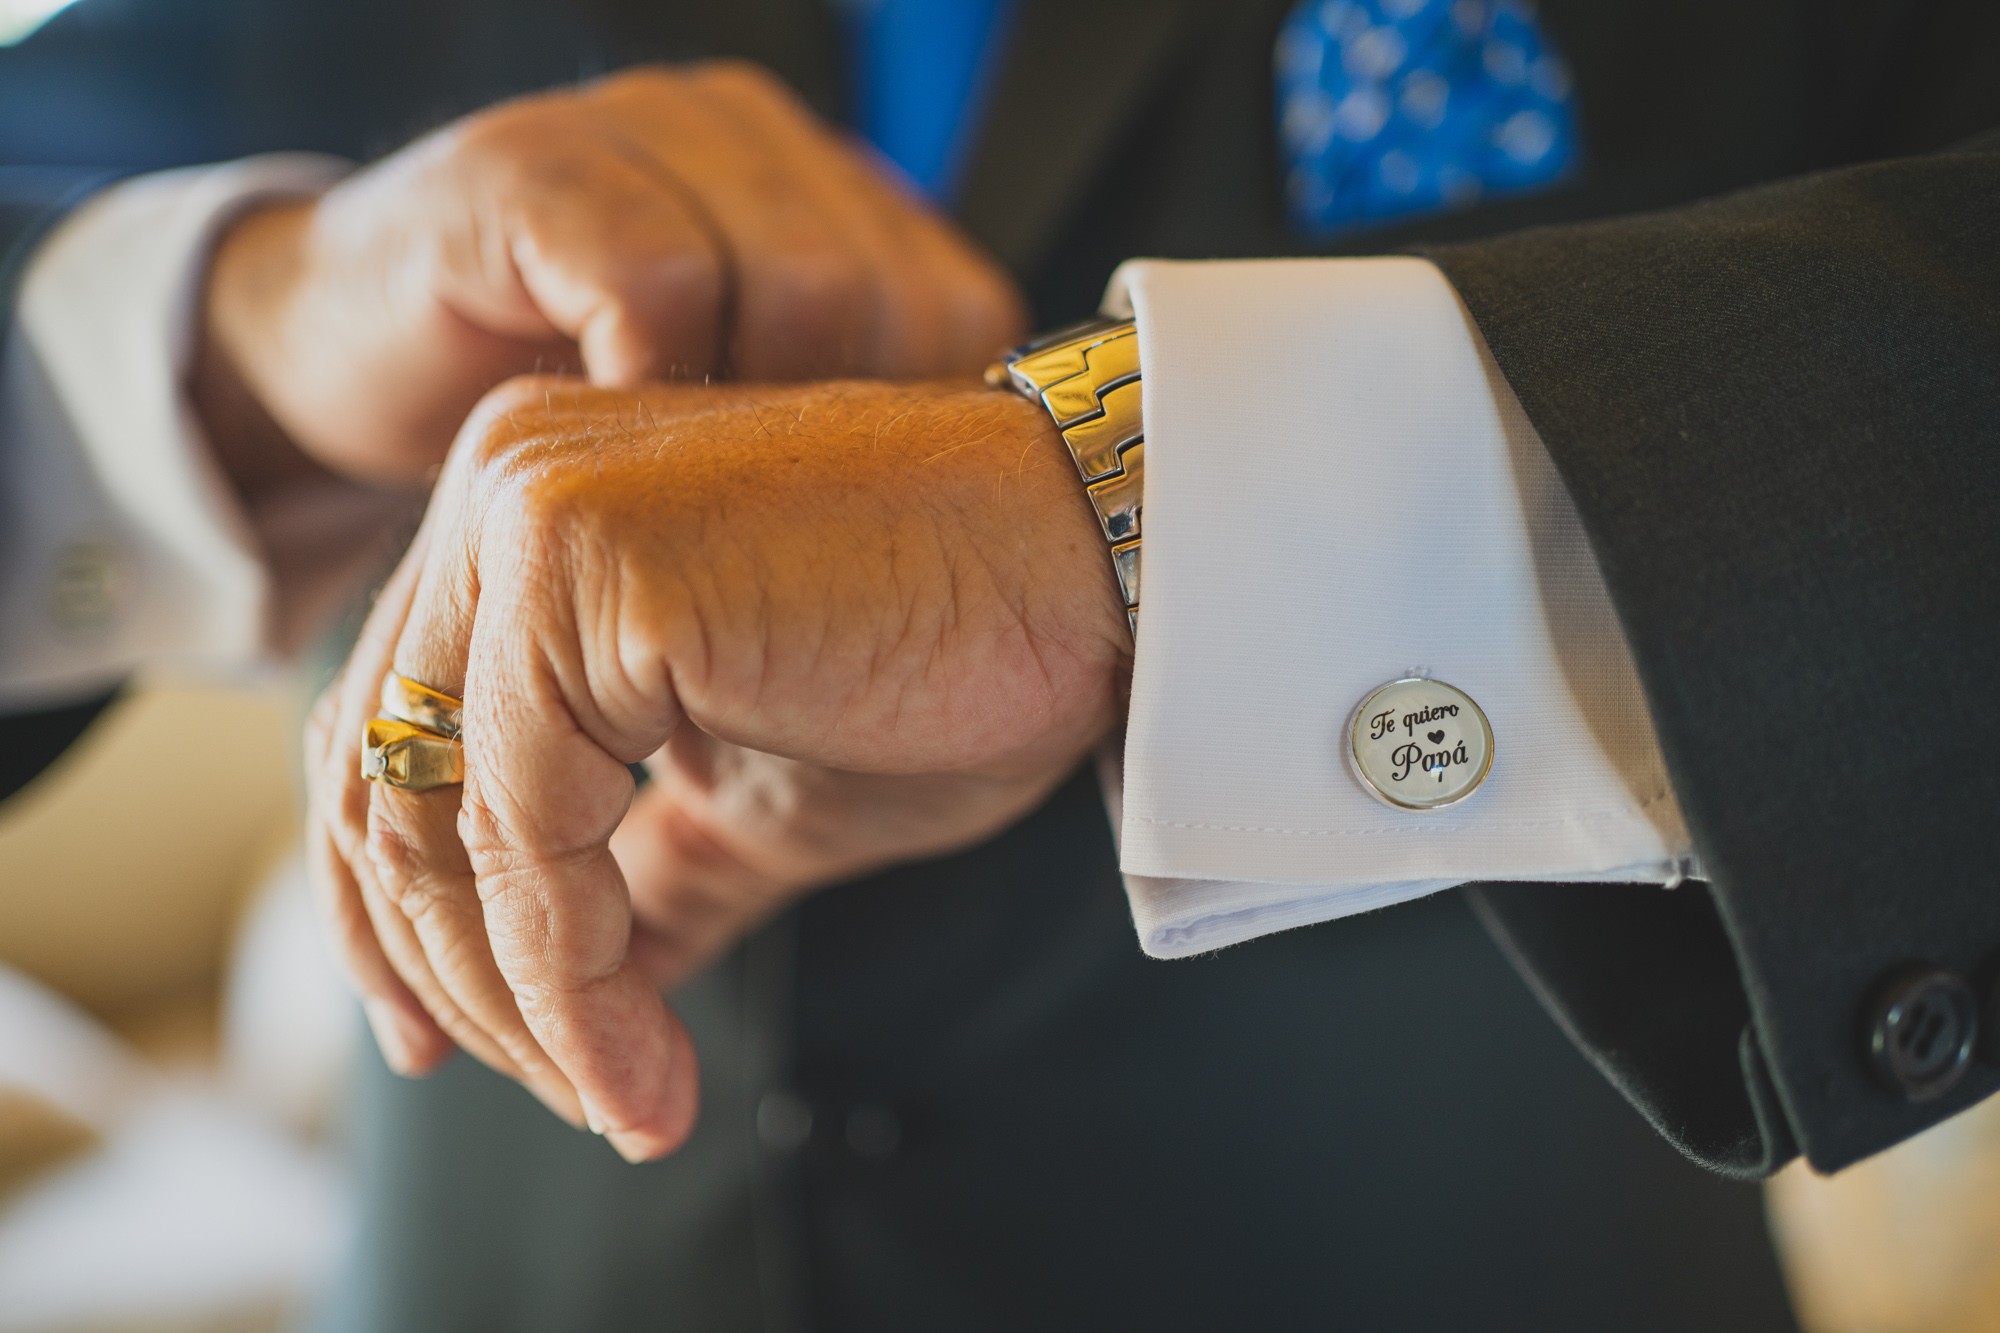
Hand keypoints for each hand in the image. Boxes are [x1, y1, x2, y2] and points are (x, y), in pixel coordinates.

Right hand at [193, 61, 1023, 497]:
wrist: (352, 348)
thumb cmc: (560, 406)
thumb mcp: (725, 424)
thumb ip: (832, 435)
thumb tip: (963, 532)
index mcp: (820, 189)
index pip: (954, 309)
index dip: (923, 434)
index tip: (864, 538)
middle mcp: (749, 140)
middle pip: (889, 300)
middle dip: (844, 439)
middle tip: (776, 541)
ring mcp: (645, 134)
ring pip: (801, 284)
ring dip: (755, 427)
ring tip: (697, 513)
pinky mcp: (532, 166)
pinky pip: (655, 278)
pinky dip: (652, 386)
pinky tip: (617, 452)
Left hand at [305, 376, 1130, 1160]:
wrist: (1104, 564)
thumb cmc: (959, 657)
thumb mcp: (764, 792)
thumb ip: (644, 870)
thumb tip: (575, 991)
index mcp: (532, 522)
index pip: (395, 738)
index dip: (408, 915)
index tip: (461, 1044)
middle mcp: (500, 486)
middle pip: (388, 785)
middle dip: (460, 979)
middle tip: (575, 1097)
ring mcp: (531, 515)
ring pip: (437, 822)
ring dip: (521, 1005)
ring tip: (624, 1102)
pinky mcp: (587, 567)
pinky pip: (523, 832)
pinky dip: (569, 983)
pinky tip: (645, 1070)